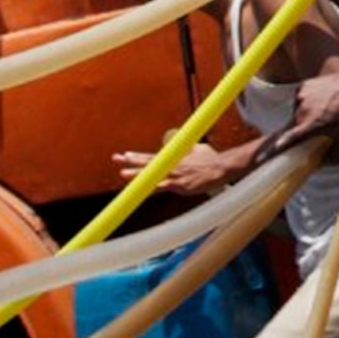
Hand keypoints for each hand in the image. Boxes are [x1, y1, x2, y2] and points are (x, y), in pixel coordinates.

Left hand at [112, 142, 240, 197]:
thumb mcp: (199, 151)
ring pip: (152, 174)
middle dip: (131, 161)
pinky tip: (142, 189)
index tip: (124, 155)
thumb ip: (190, 151)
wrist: (222, 167)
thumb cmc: (212, 160)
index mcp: (174, 159)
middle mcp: (171, 165)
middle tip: (116, 158)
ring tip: (122, 174)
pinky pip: (163, 186)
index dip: (137, 157)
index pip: (151, 157)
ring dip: (136, 175)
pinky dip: (152, 186)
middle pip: (147, 163)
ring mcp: (175, 175)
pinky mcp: (181, 185)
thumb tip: (189, 148)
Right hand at [263, 67, 338, 166]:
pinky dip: (309, 103)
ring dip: (307, 117)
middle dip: (301, 132)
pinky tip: (324, 100)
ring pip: (297, 115)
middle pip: (293, 128)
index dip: (271, 152)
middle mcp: (301, 112)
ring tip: (327, 110)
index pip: (286, 142)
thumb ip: (334, 156)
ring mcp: (300, 98)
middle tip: (321, 127)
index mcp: (311, 126)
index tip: (259, 159)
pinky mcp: (301, 88)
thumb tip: (321, 164)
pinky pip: (300, 101)